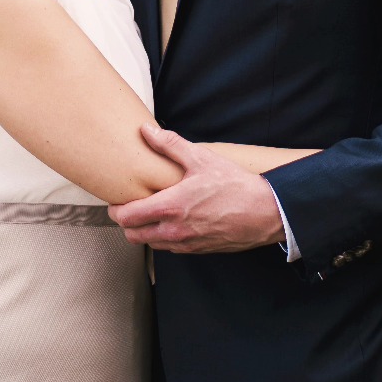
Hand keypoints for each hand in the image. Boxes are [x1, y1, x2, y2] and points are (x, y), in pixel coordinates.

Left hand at [108, 124, 284, 253]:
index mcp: (170, 207)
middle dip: (126, 223)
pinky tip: (171, 222)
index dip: (116, 210)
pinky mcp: (198, 250)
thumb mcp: (200, 158)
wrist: (265, 213)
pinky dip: (163, 238)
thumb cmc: (234, 185)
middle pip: (133, 236)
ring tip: (149, 213)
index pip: (127, 217)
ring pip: (151, 244)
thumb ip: (169, 145)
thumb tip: (146, 131)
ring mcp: (186, 244)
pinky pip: (170, 249)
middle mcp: (174, 231)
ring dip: (144, 232)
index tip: (116, 200)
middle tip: (129, 208)